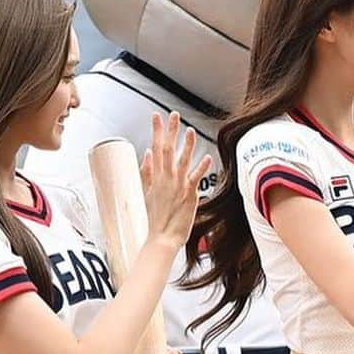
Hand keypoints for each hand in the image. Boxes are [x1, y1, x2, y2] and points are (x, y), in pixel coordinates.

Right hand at [140, 111, 211, 251]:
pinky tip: (207, 157)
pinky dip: (201, 168)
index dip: (157, 131)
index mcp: (156, 177)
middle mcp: (166, 179)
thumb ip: (147, 171)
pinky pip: (195, 179)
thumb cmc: (155, 218)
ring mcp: (178, 186)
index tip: (157, 116)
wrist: (161, 238)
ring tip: (190, 130)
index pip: (156, 148)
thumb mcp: (146, 191)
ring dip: (187, 145)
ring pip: (182, 161)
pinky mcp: (188, 195)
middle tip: (174, 115)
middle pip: (168, 150)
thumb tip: (147, 153)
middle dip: (171, 131)